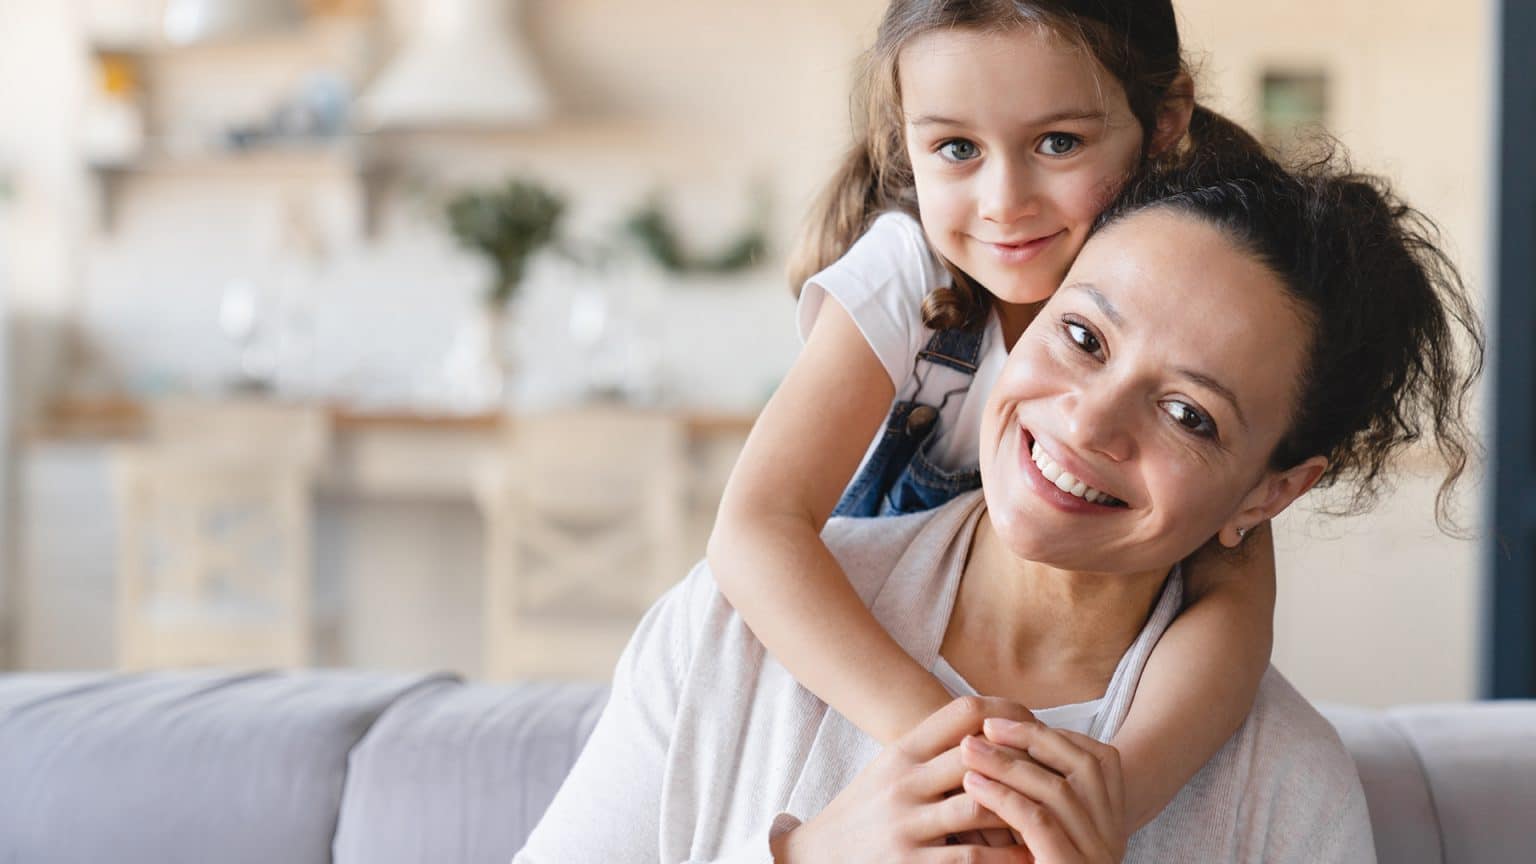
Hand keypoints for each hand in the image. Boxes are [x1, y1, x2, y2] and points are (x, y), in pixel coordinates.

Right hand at [777, 697, 1037, 862]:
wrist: (815, 859)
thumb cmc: (865, 812)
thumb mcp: (890, 770)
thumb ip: (932, 751)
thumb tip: (991, 727)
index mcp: (901, 752)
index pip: (961, 712)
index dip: (1004, 712)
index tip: (1032, 724)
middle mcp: (902, 783)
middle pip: (978, 755)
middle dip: (1021, 762)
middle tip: (1055, 773)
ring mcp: (905, 825)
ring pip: (980, 806)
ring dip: (1019, 811)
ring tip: (1049, 816)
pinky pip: (971, 857)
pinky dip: (1006, 858)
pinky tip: (1028, 857)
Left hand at [959, 719, 1127, 863]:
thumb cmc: (1026, 861)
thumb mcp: (1039, 829)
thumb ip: (1035, 792)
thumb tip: (1001, 739)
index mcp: (1112, 820)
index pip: (1096, 759)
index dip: (1049, 735)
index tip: (1003, 721)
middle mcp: (1113, 837)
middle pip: (1081, 767)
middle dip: (1030, 740)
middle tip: (983, 726)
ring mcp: (1096, 855)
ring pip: (1057, 791)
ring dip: (1008, 764)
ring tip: (967, 750)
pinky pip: (1038, 823)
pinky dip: (1004, 797)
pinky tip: (972, 784)